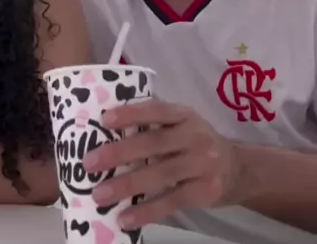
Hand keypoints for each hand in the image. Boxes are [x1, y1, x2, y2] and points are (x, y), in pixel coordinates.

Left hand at [83, 100, 245, 229]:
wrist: (239, 169)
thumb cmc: (196, 144)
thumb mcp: (182, 125)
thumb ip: (155, 126)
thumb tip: (108, 134)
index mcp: (184, 115)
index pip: (155, 110)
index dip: (130, 114)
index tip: (104, 121)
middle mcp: (195, 136)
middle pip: (153, 143)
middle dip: (119, 153)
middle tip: (89, 163)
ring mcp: (202, 164)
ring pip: (160, 174)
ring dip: (127, 185)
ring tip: (100, 194)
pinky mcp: (206, 191)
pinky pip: (171, 201)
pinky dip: (146, 211)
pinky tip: (125, 218)